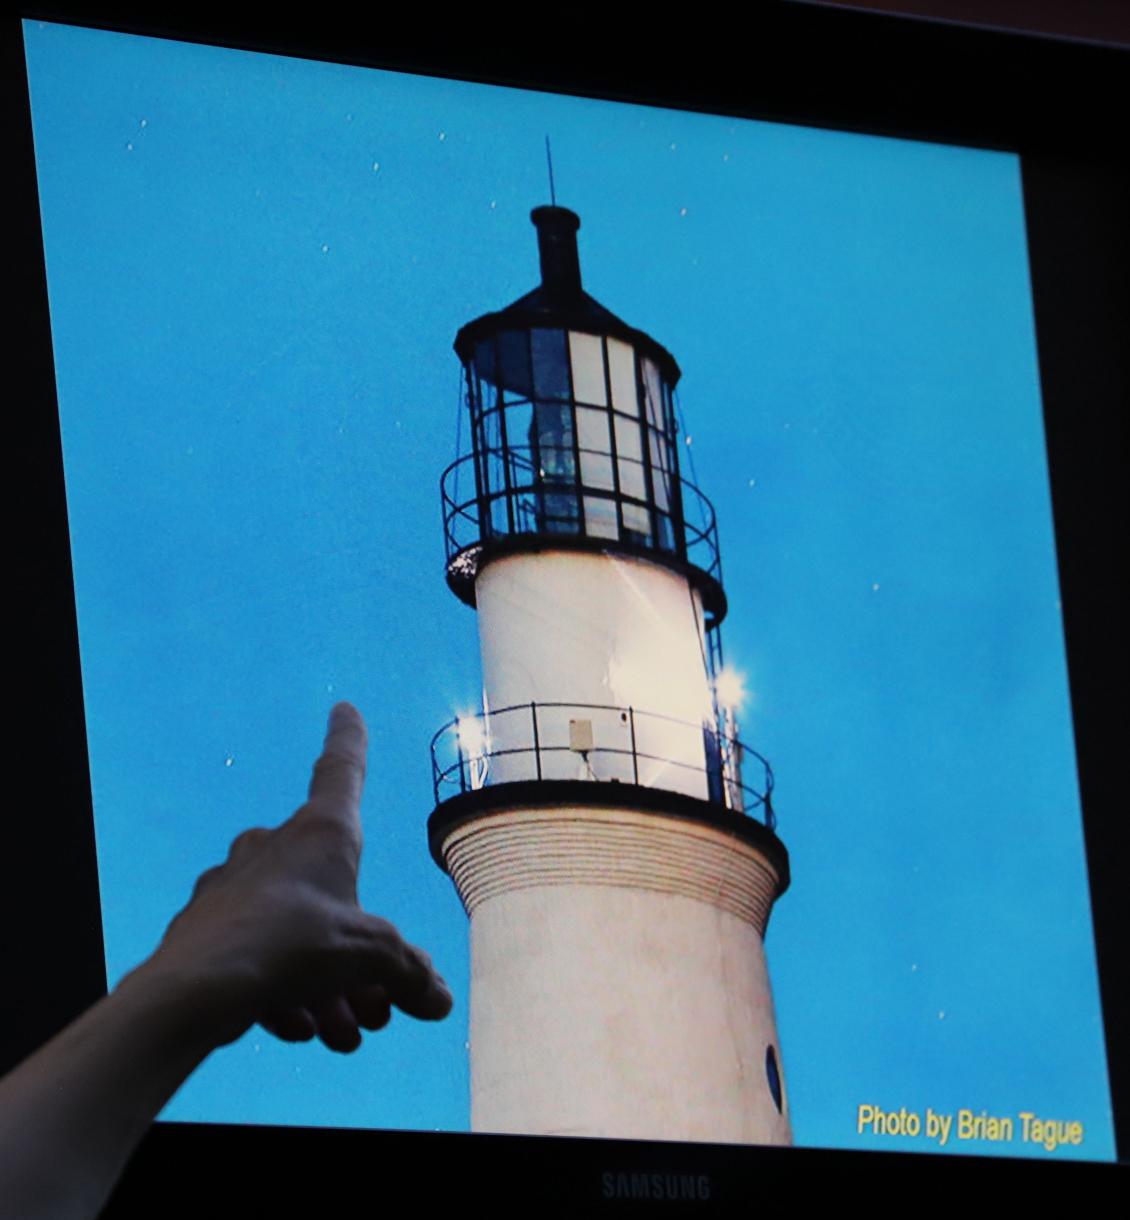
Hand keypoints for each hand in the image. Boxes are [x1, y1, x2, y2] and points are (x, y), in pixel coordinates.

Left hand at [137, 702, 451, 1052]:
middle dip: (358, 951)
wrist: (193, 992)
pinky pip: (257, 955)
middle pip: (332, 892)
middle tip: (378, 1005)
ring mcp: (234, 886)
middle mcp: (273, 847)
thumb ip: (409, 973)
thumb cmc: (289, 949)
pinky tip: (296, 1026)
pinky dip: (283, 989)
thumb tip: (439, 1000)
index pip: (341, 770)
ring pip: (295, 931)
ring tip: (343, 1031)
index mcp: (319, 832)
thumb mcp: (371, 958)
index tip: (343, 707)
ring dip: (326, 984)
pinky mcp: (206, 928)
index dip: (349, 739)